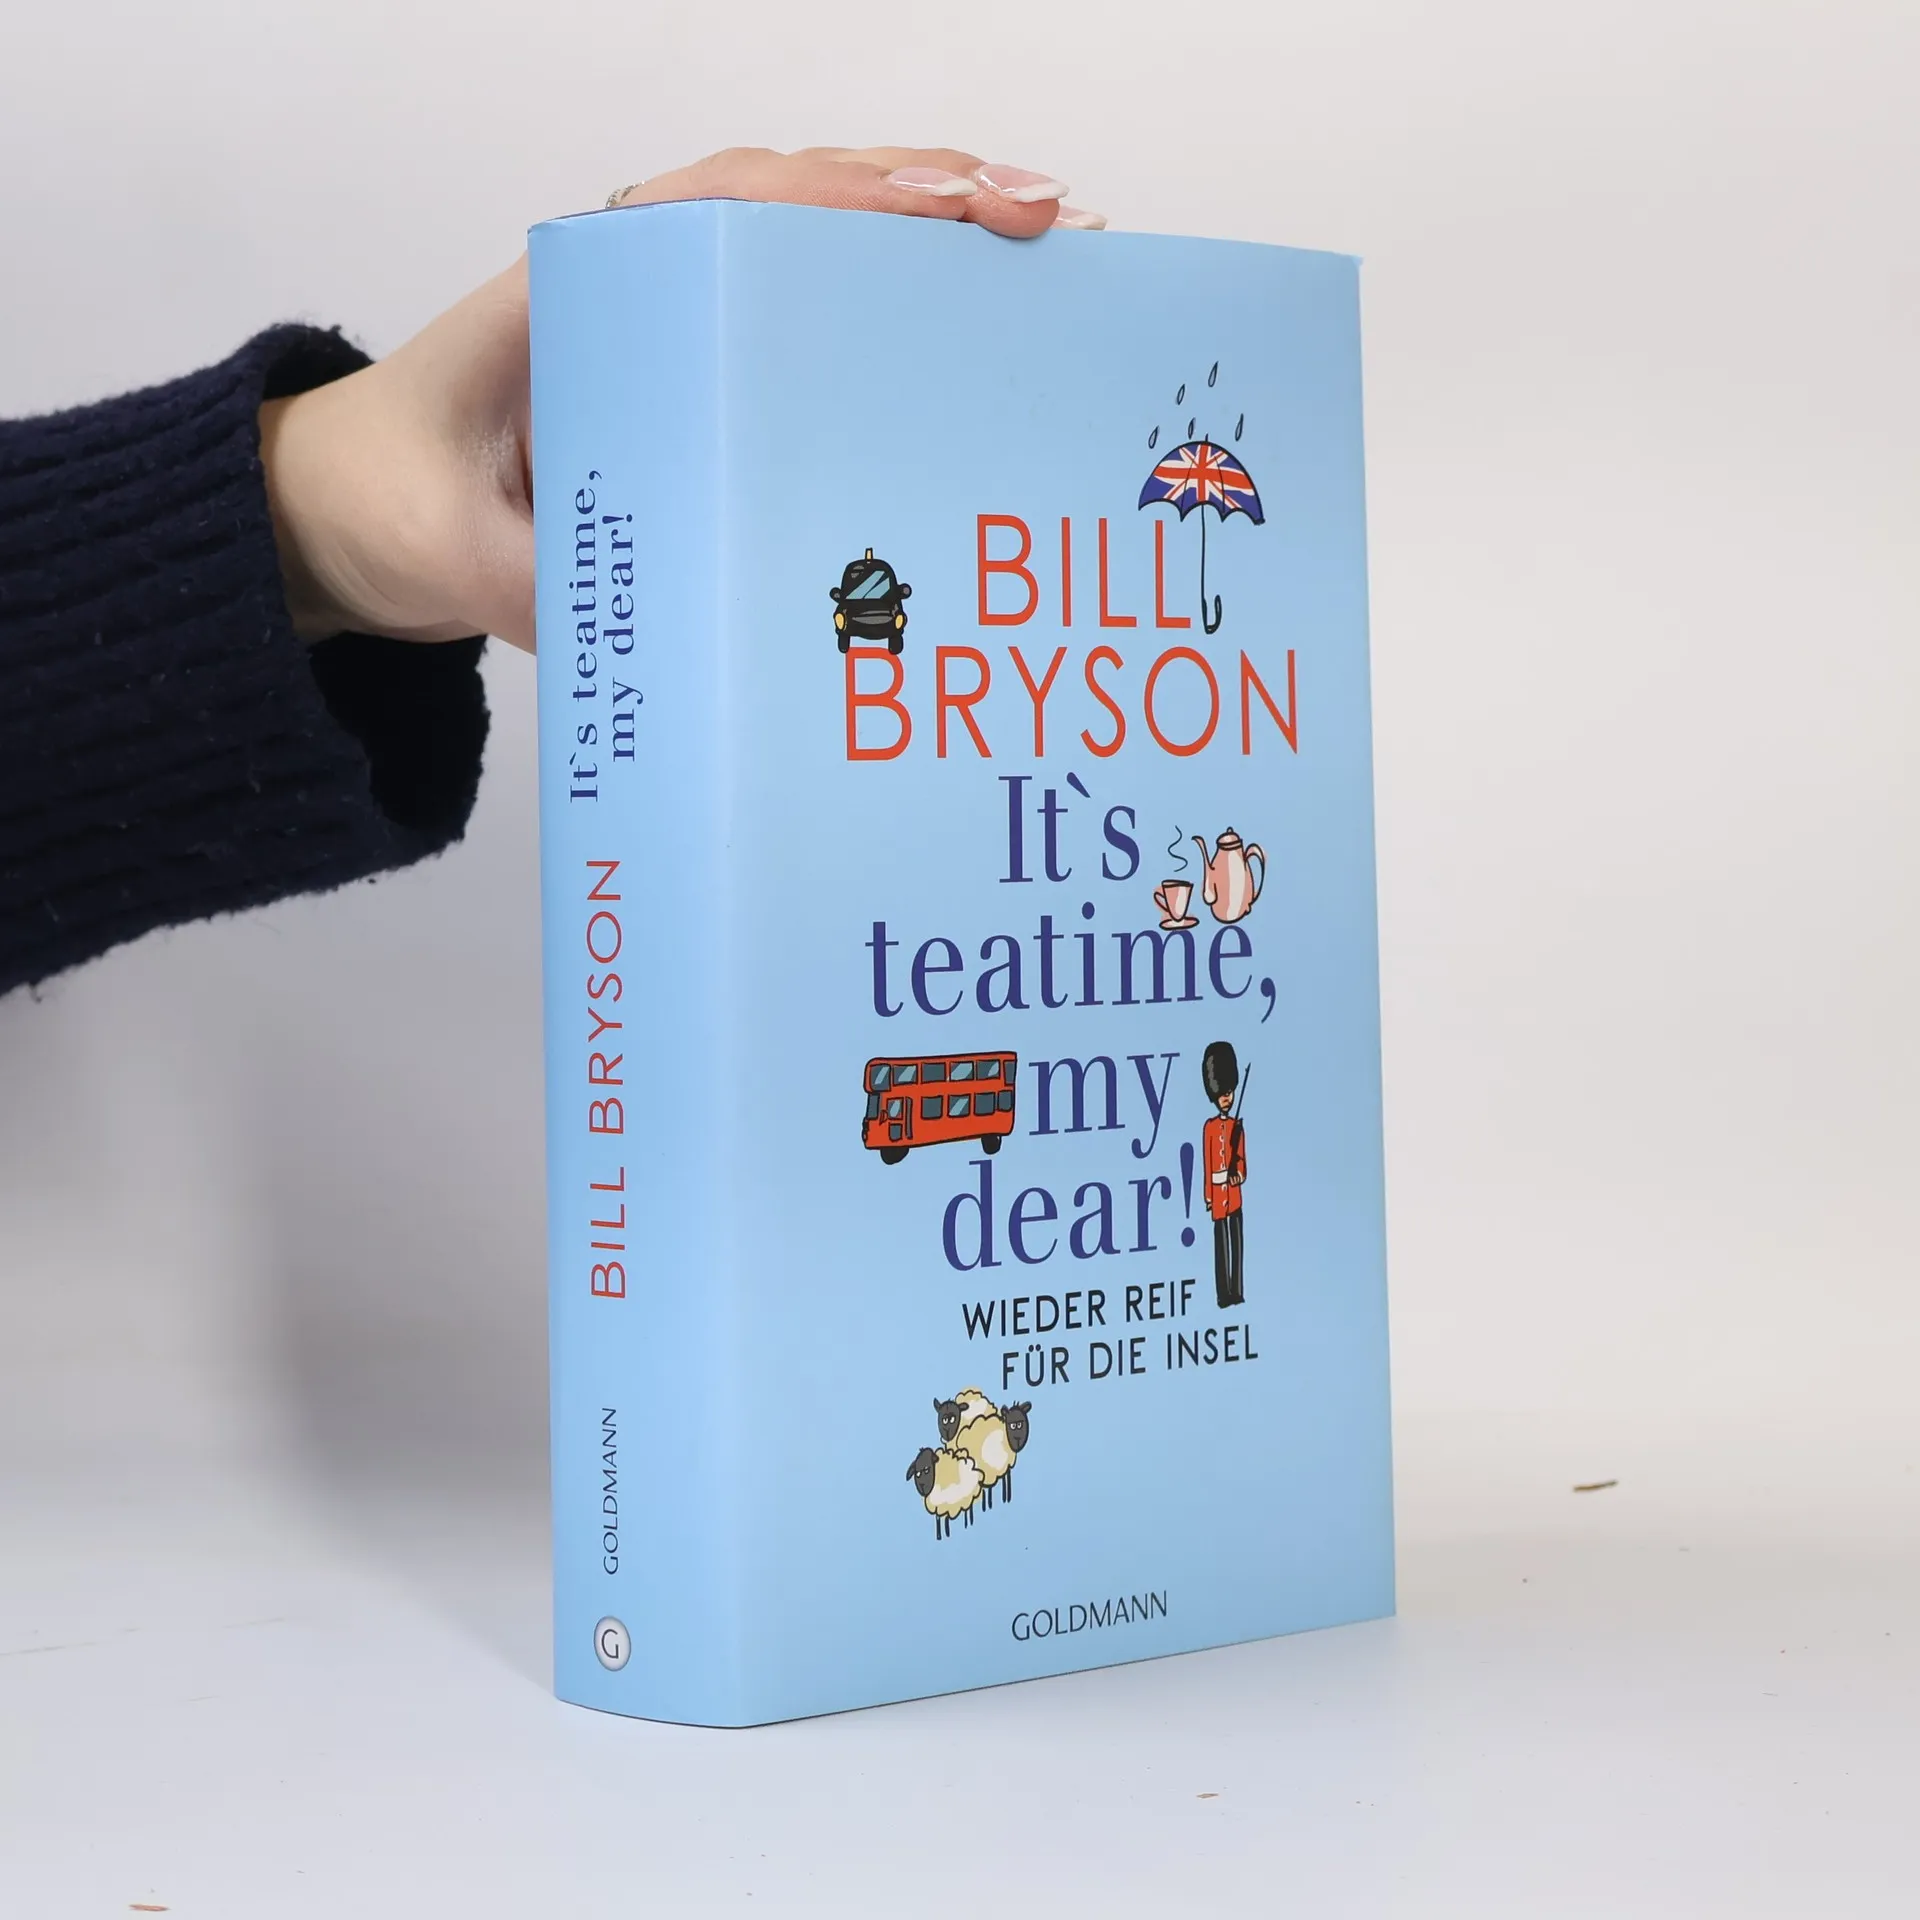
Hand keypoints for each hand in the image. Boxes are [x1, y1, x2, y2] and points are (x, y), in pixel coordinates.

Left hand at [259, 147, 1101, 653]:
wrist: (352, 514)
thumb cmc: (389, 497)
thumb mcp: (446, 547)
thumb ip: (535, 581)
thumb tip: (670, 636)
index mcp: (581, 288)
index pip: (728, 203)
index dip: (845, 197)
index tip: (945, 207)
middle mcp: (644, 285)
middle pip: (805, 201)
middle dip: (931, 197)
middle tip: (1048, 220)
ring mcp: (681, 330)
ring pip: (824, 252)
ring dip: (936, 249)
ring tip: (1052, 257)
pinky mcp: (704, 388)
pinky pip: (811, 331)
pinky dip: (899, 324)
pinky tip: (980, 342)